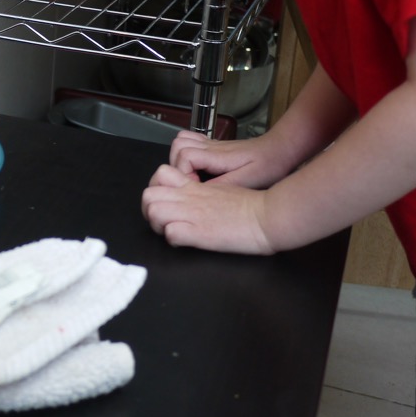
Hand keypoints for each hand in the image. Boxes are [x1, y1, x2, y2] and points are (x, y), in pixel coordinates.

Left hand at [142, 164, 274, 253]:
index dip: (157, 189)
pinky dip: (174, 240)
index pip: (160, 174)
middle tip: (164, 220)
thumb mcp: (221, 188)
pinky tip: (185, 241)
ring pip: (153, 211)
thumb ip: (201, 190)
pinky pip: (171, 234)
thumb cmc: (250, 205)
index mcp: (194, 186)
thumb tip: (190, 195)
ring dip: (158, 225)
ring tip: (172, 231)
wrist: (267, 216)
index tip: (167, 202)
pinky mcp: (199, 233)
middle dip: (150, 209)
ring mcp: (192, 214)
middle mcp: (189, 197)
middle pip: (148, 194)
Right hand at [168, 130, 292, 188]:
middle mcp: (212, 147)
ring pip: (182, 141)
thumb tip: (200, 193)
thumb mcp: (247, 180)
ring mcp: (212, 145)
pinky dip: (187, 154)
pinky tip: (197, 168)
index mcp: (218, 155)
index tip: (193, 186)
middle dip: (177, 166)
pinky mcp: (215, 147)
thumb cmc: (268, 164)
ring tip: (190, 176)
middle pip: (178, 146)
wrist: (280, 150)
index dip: (183, 172)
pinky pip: (191, 142)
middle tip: (189, 182)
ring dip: (179, 158)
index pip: (185, 155)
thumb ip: (222, 186)